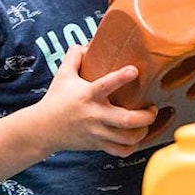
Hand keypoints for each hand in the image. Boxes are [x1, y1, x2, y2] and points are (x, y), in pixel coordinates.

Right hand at [38, 44, 156, 156]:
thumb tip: (88, 43)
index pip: (105, 85)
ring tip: (146, 123)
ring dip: (143, 132)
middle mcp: (94, 115)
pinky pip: (120, 152)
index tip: (134, 70)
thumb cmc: (55, 99)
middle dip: (146, 116)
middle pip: (126, 120)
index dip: (121, 77)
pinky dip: (133, 147)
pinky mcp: (97, 145)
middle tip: (152, 108)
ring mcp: (97, 133)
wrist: (42, 129)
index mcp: (87, 95)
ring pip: (127, 138)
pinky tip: (136, 138)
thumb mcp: (63, 74)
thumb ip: (75, 56)